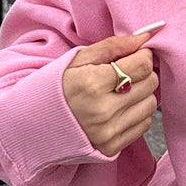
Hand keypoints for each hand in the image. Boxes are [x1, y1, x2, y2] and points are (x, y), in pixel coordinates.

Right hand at [62, 28, 162, 156]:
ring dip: (142, 93)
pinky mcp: (111, 147)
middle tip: (127, 71)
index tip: (136, 53)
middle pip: (150, 83)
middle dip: (143, 73)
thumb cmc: (57, 86)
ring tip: (122, 91)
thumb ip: (112, 46)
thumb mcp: (77, 59)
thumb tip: (144, 38)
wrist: (34, 123)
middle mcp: (102, 111)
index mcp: (92, 83)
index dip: (144, 55)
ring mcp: (107, 132)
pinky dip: (137, 113)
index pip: (142, 65)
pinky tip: (119, 108)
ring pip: (151, 104)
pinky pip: (144, 125)